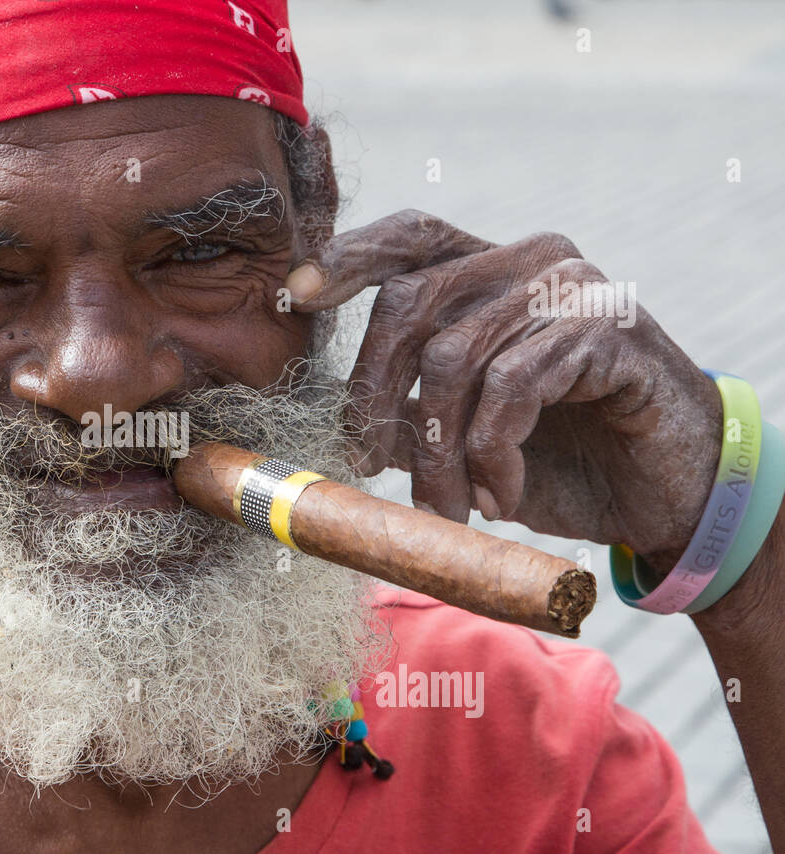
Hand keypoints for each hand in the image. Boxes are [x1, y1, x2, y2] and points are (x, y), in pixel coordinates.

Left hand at [286, 209, 722, 568]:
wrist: (664, 495)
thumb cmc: (558, 460)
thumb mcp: (460, 440)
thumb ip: (402, 414)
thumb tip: (328, 415)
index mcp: (488, 273)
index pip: (409, 238)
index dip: (347, 259)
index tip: (296, 296)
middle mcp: (528, 262)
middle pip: (410, 300)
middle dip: (372, 393)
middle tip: (363, 464)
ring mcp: (573, 286)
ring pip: (454, 358)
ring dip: (437, 453)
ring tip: (448, 507)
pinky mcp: (609, 326)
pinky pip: (511, 388)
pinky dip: (491, 455)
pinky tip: (499, 497)